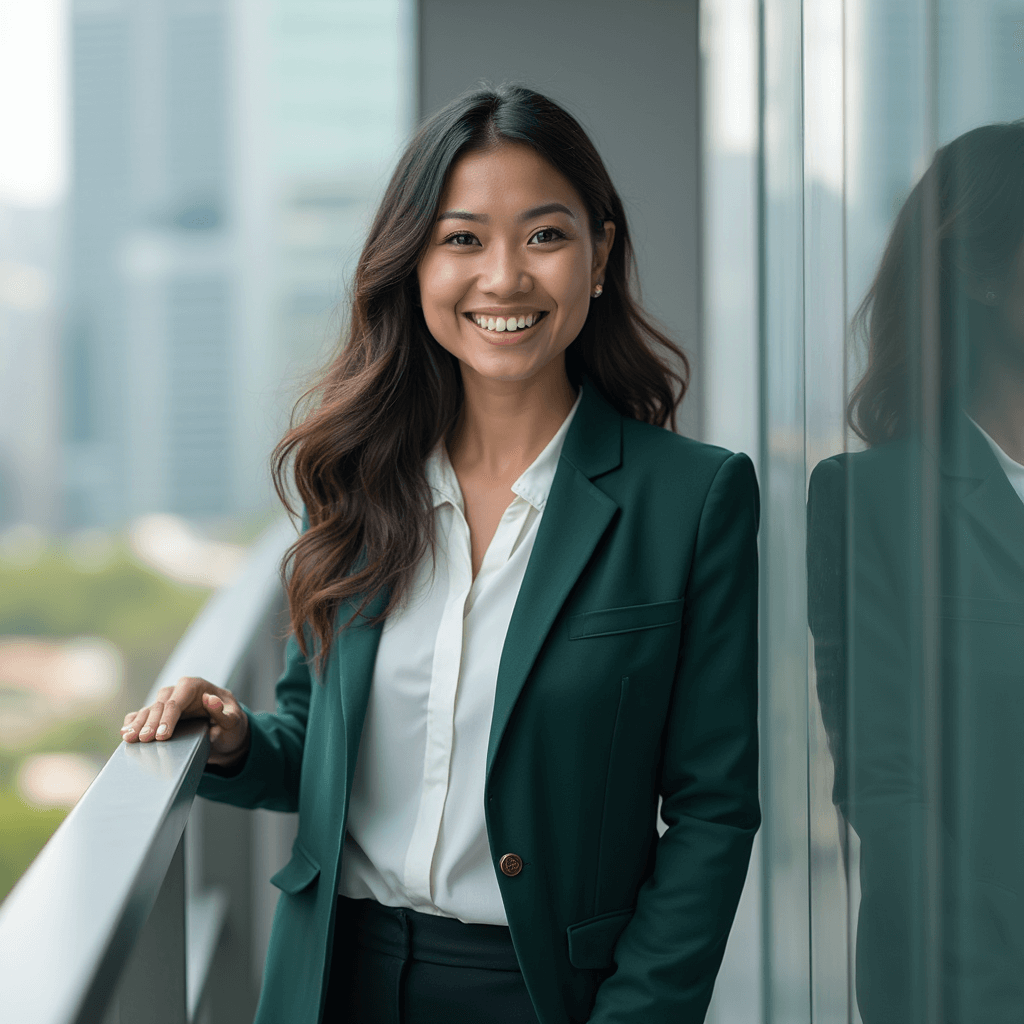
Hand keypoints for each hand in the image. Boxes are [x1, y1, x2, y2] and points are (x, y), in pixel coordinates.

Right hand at [120, 677, 250, 768]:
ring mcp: (168, 701)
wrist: (226, 730)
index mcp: (196, 686)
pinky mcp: (162, 712)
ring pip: (149, 709)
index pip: (177, 701)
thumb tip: (210, 699)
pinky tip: (125, 731)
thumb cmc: (231, 722)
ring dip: (138, 724)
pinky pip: (144, 714)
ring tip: (129, 738)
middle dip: (151, 723)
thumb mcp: (234, 720)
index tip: (162, 735)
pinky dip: (134, 722)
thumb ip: (223, 712)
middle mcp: (179, 690)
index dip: (168, 718)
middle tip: (143, 740)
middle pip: (160, 705)